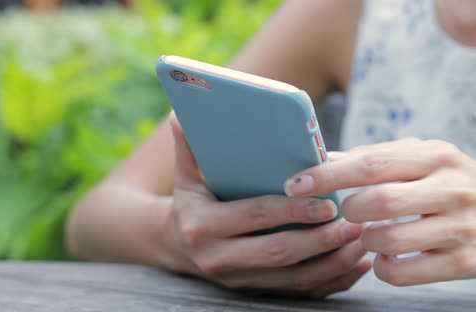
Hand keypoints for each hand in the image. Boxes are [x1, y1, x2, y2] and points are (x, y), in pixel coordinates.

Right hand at [163, 112, 370, 297]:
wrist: (177, 246)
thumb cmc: (190, 202)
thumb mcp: (186, 176)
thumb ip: (188, 148)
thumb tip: (180, 114)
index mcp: (203, 226)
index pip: (254, 217)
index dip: (292, 211)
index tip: (327, 203)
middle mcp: (217, 259)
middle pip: (277, 253)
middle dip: (319, 241)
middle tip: (354, 224)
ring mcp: (238, 281)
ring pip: (292, 279)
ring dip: (331, 263)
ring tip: (361, 241)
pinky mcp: (254, 292)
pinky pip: (298, 292)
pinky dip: (330, 281)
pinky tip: (355, 264)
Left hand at [284, 138, 475, 285]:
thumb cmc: (445, 181)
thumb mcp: (419, 158)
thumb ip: (374, 158)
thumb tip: (321, 158)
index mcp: (436, 157)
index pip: (371, 164)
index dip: (328, 175)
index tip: (295, 184)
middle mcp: (452, 189)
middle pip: (380, 201)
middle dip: (348, 210)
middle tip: (343, 212)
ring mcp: (461, 228)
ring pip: (388, 240)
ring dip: (364, 240)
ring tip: (368, 232)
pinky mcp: (464, 263)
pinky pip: (401, 274)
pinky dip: (382, 267)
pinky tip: (386, 256)